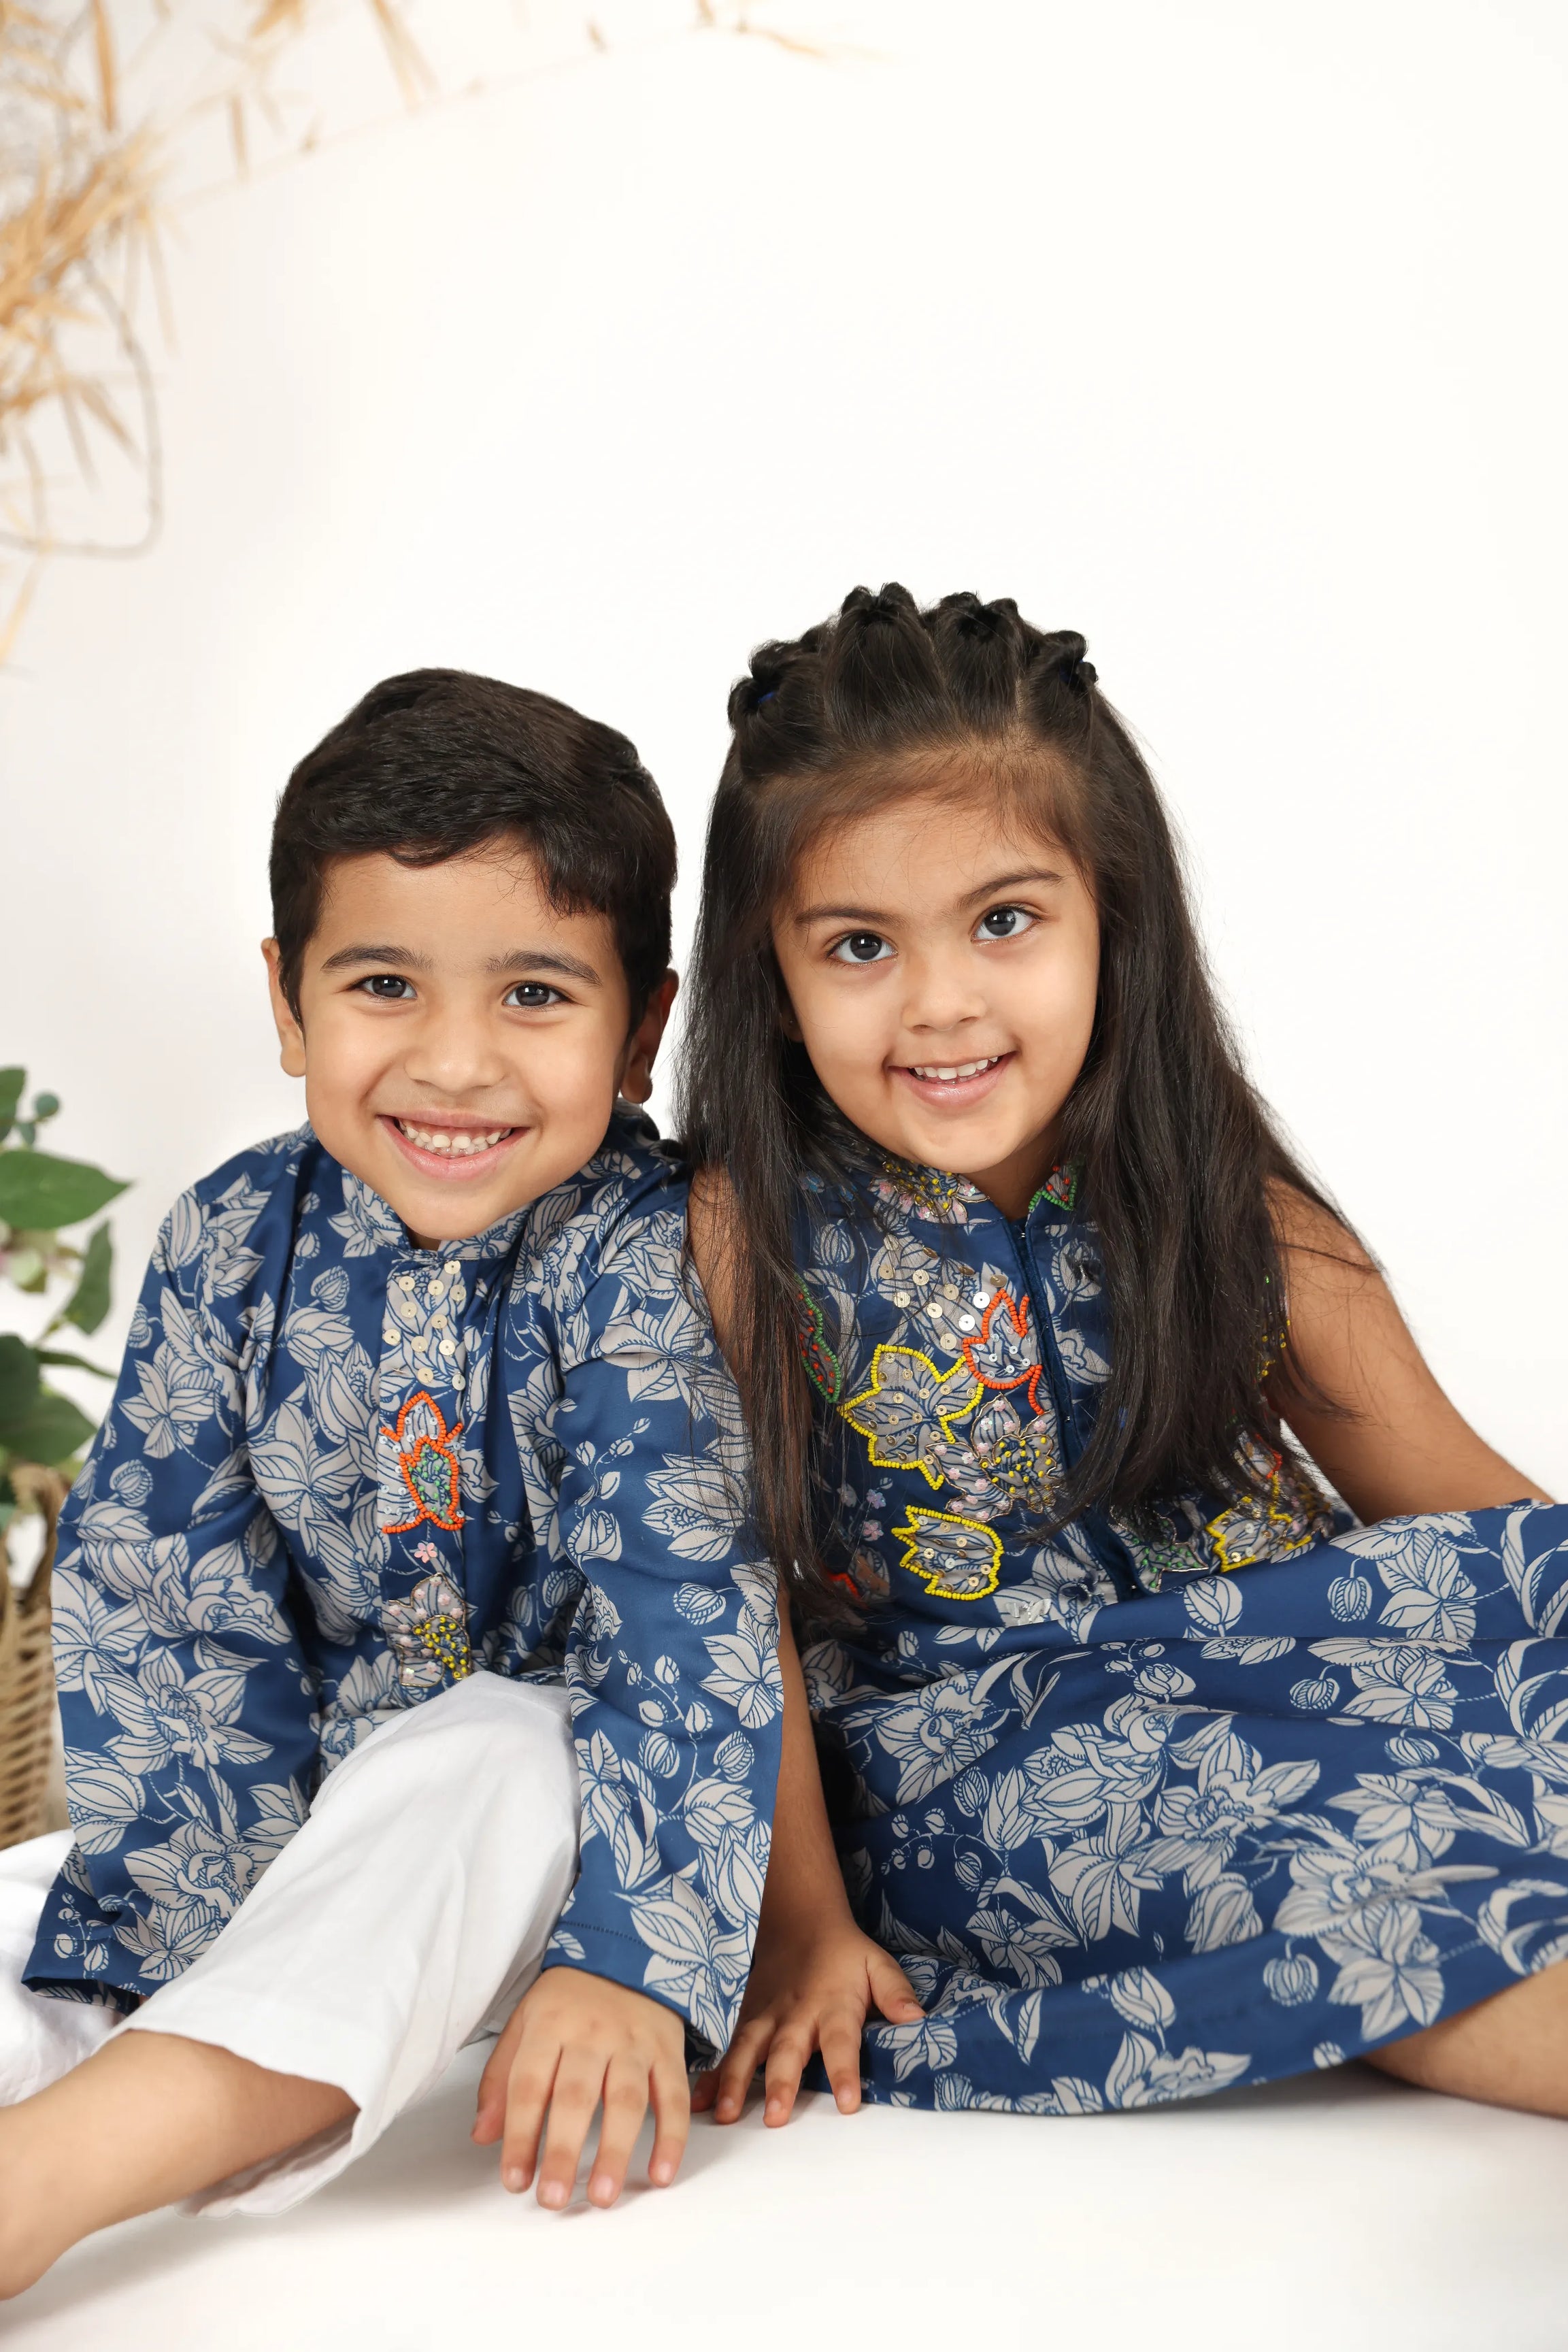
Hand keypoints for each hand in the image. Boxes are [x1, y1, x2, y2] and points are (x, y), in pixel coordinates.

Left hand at [472, 1966, 687, 2209]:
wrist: (626, 1952)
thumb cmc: (567, 2001)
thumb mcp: (525, 2023)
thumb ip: (501, 2078)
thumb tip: (482, 2136)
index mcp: (550, 2025)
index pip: (529, 2085)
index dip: (521, 2135)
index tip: (515, 2182)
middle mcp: (592, 2033)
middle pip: (577, 2096)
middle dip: (564, 2151)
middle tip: (554, 2199)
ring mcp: (634, 2041)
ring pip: (627, 2099)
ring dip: (615, 2150)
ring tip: (602, 2197)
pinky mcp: (668, 2050)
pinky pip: (674, 2096)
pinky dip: (672, 2136)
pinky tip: (661, 2175)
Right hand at [692, 1915, 920, 2127]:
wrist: (800, 1922)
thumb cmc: (844, 1954)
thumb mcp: (878, 1964)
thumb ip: (896, 1993)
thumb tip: (918, 2021)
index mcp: (833, 2005)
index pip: (841, 2041)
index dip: (844, 2070)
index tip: (846, 2102)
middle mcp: (795, 2014)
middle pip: (787, 2050)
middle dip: (780, 2082)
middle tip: (775, 2116)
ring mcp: (765, 2017)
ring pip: (747, 2050)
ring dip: (735, 2081)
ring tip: (724, 2114)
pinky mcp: (746, 2020)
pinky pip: (727, 2048)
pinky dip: (711, 2074)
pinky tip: (698, 2100)